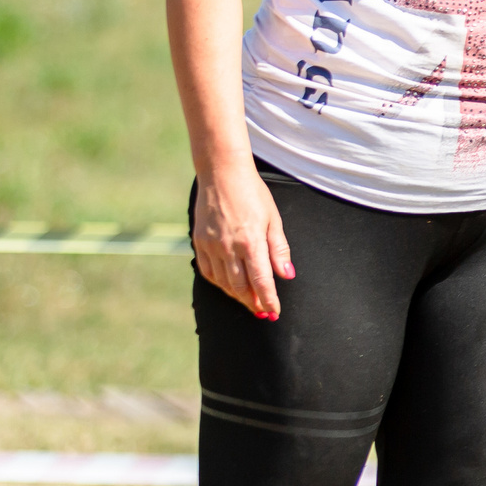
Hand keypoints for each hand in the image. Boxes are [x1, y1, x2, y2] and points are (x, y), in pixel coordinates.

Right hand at [191, 164, 292, 319]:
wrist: (222, 173)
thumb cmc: (253, 194)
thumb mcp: (274, 219)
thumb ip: (279, 249)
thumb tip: (286, 275)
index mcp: (251, 241)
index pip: (261, 281)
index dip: (268, 300)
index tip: (275, 312)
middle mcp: (229, 247)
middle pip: (240, 287)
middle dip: (253, 303)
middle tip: (263, 312)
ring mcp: (211, 245)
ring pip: (223, 282)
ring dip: (237, 296)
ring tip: (249, 302)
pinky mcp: (199, 241)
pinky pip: (208, 271)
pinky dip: (220, 283)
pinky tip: (229, 286)